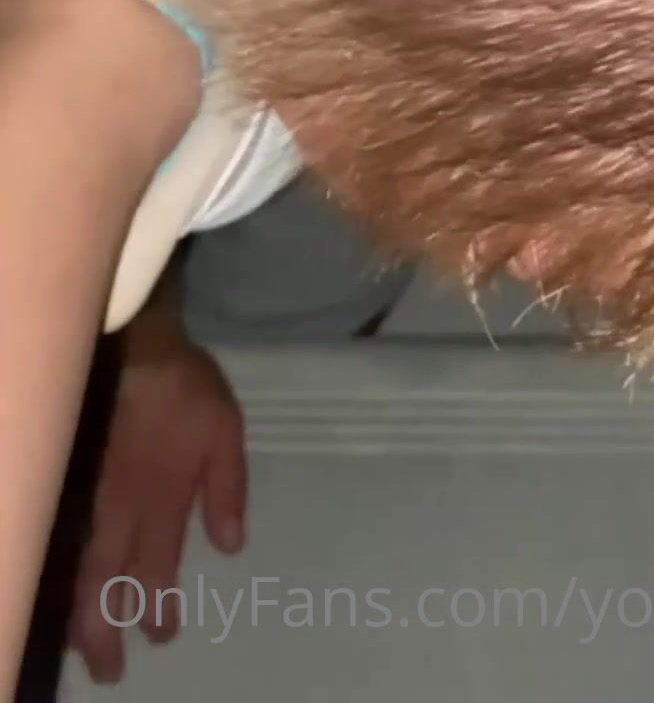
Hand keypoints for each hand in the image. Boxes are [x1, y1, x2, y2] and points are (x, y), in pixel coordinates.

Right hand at [68, 290, 245, 683]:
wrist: (131, 348)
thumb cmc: (183, 390)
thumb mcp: (225, 432)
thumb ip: (226, 490)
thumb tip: (231, 546)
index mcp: (159, 503)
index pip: (156, 571)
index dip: (156, 609)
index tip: (159, 638)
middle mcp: (119, 511)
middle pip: (107, 586)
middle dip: (106, 633)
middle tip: (109, 671)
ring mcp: (89, 499)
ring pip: (76, 570)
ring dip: (78, 614)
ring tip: (80, 646)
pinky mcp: (71, 482)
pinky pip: (61, 541)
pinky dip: (60, 574)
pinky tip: (59, 592)